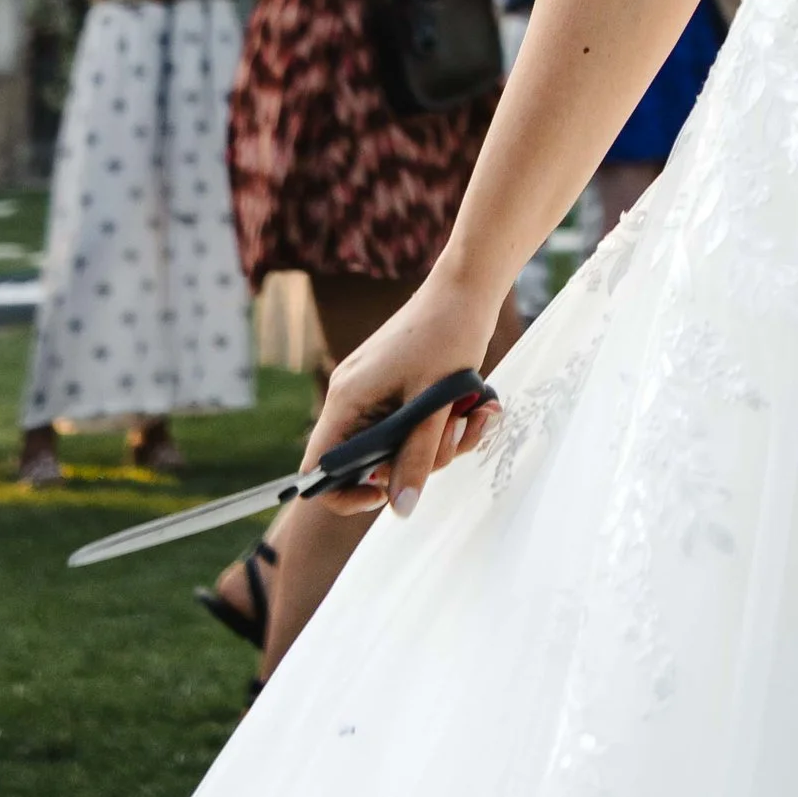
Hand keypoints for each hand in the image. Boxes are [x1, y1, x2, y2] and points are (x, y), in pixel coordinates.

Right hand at [301, 276, 499, 513]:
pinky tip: (478, 407)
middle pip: (372, 461)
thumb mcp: (435, 404)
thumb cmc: (448, 335)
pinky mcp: (399, 386)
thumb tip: (400, 509)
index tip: (385, 493)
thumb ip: (417, 457)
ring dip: (443, 441)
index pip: (319, 467)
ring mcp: (376, 391)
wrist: (469, 287)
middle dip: (420, 460)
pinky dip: (444, 424)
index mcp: (347, 399)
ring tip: (476, 414)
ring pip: (401, 445)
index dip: (344, 493)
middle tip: (457, 435)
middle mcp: (354, 397)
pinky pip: (414, 424)